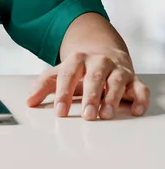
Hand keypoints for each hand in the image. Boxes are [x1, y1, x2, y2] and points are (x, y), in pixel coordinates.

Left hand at [27, 51, 149, 120]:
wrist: (103, 52)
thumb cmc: (79, 69)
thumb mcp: (60, 73)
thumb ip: (44, 86)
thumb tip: (29, 101)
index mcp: (77, 60)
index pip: (68, 75)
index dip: (63, 93)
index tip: (60, 111)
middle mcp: (99, 62)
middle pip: (95, 77)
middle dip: (91, 96)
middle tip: (87, 115)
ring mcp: (117, 69)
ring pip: (117, 81)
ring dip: (112, 98)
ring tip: (106, 114)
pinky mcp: (133, 79)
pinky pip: (140, 88)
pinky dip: (140, 98)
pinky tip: (135, 110)